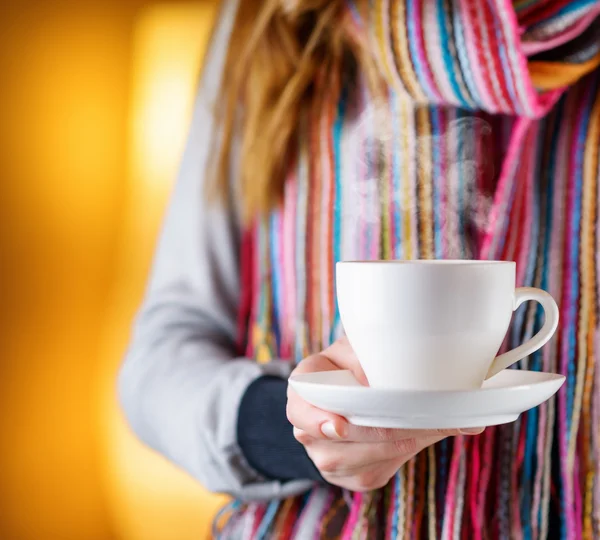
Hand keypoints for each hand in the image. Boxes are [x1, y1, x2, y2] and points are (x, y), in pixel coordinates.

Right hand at [286, 337, 483, 490]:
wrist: (359, 386)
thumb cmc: (359, 361)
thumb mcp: (362, 347)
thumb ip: (378, 359)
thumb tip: (412, 384)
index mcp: (304, 387)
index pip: (298, 407)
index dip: (316, 419)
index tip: (339, 426)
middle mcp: (307, 425)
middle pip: (336, 441)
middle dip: (379, 433)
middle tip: (416, 423)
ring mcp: (324, 454)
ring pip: (356, 461)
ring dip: (395, 446)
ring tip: (428, 428)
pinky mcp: (347, 474)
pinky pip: (370, 474)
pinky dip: (397, 458)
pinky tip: (415, 439)